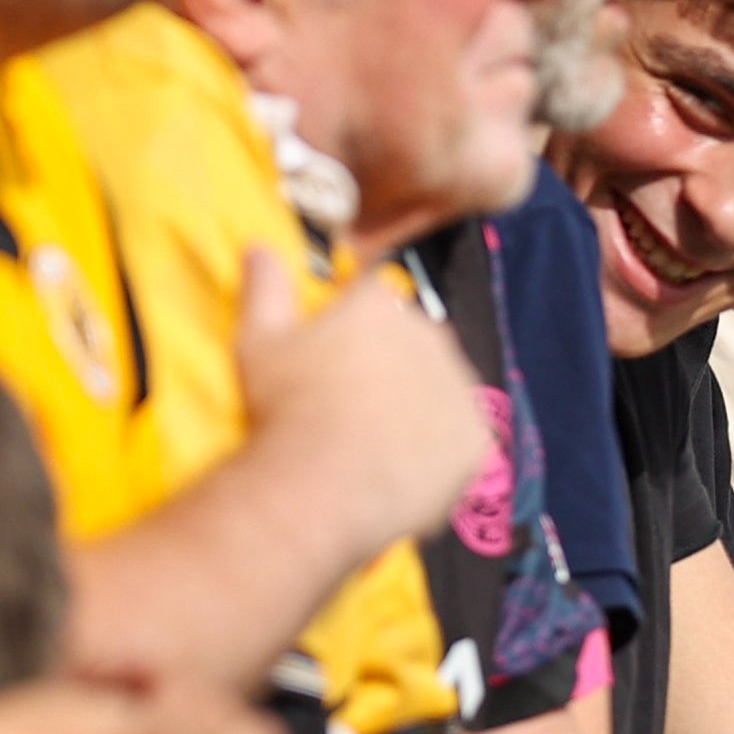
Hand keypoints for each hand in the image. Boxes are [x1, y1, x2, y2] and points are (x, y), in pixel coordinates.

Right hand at [225, 249, 491, 557]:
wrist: (320, 488)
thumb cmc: (285, 409)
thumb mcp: (257, 342)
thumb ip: (265, 288)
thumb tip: (260, 245)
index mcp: (380, 304)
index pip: (372, 297)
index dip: (350, 324)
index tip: (330, 356)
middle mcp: (430, 333)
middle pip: (412, 339)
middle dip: (389, 361)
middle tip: (350, 404)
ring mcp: (459, 386)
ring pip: (441, 386)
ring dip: (418, 403)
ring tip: (377, 441)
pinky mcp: (476, 438)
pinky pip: (460, 437)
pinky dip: (439, 449)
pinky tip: (405, 468)